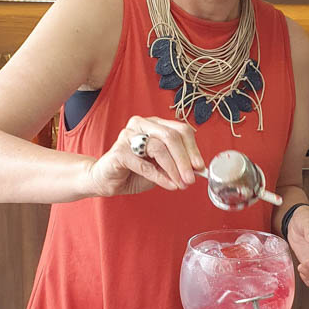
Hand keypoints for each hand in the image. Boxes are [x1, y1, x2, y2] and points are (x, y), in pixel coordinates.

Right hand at [86, 115, 205, 197]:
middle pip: (171, 136)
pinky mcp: (119, 151)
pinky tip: (169, 185)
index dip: (193, 148)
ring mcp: (128, 135)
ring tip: (180, 184)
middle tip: (191, 178)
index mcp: (155, 124)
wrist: (108, 180)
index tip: (200, 166)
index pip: (180, 130)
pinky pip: (144, 164)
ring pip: (159, 148)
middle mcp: (141, 124)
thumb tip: (197, 168)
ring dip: (173, 169)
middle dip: (184, 160)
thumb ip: (177, 163)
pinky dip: (159, 177)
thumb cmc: (135, 171)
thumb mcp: (161, 166)